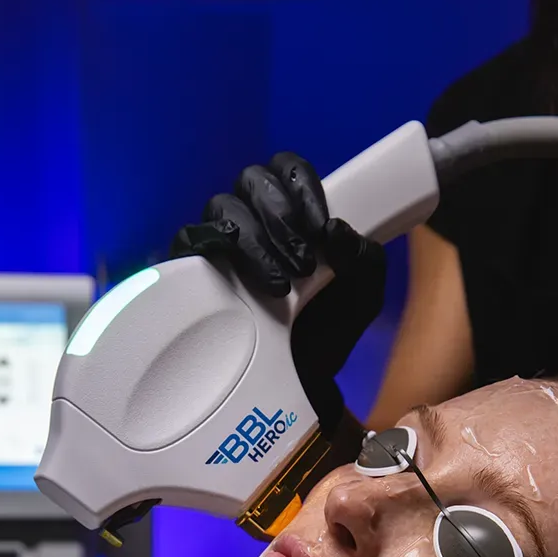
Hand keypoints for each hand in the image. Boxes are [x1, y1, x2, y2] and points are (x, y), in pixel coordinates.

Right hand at [171, 153, 385, 434]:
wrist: (297, 386)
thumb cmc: (326, 335)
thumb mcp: (363, 297)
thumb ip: (366, 259)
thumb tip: (337, 230)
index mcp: (292, 216)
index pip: (288, 170)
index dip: (304, 189)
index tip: (322, 228)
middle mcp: (253, 221)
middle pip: (254, 179)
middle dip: (282, 216)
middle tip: (304, 262)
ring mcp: (219, 244)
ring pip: (225, 206)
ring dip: (257, 239)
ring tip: (281, 285)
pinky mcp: (191, 269)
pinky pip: (191, 238)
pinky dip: (218, 248)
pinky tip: (243, 279)